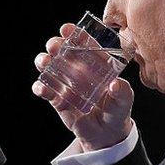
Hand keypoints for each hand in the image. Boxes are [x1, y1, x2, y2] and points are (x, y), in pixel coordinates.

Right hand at [32, 23, 134, 151]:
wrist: (105, 134)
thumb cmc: (117, 111)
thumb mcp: (124, 101)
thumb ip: (122, 92)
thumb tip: (115, 85)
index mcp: (96, 64)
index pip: (85, 45)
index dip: (75, 35)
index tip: (67, 29)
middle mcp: (79, 70)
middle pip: (64, 52)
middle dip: (56, 45)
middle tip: (54, 46)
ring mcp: (66, 83)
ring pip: (50, 67)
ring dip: (44, 61)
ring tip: (44, 62)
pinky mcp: (58, 99)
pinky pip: (46, 91)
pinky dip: (41, 88)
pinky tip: (41, 88)